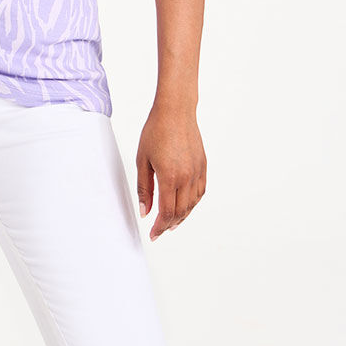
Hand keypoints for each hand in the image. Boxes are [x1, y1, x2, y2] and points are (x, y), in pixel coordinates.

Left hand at [135, 104, 205, 240]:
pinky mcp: (203, 166)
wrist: (175, 111)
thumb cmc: (156, 131)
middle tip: (159, 231)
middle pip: (180, 211)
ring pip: (192, 204)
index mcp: (170, 177)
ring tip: (172, 223)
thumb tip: (145, 211)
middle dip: (169, 224)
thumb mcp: (142, 160)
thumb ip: (144, 188)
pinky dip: (193, 203)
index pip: (167, 212)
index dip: (159, 227)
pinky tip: (185, 206)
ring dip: (182, 216)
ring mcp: (197, 172)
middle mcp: (187, 177)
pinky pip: (200, 191)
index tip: (153, 234)